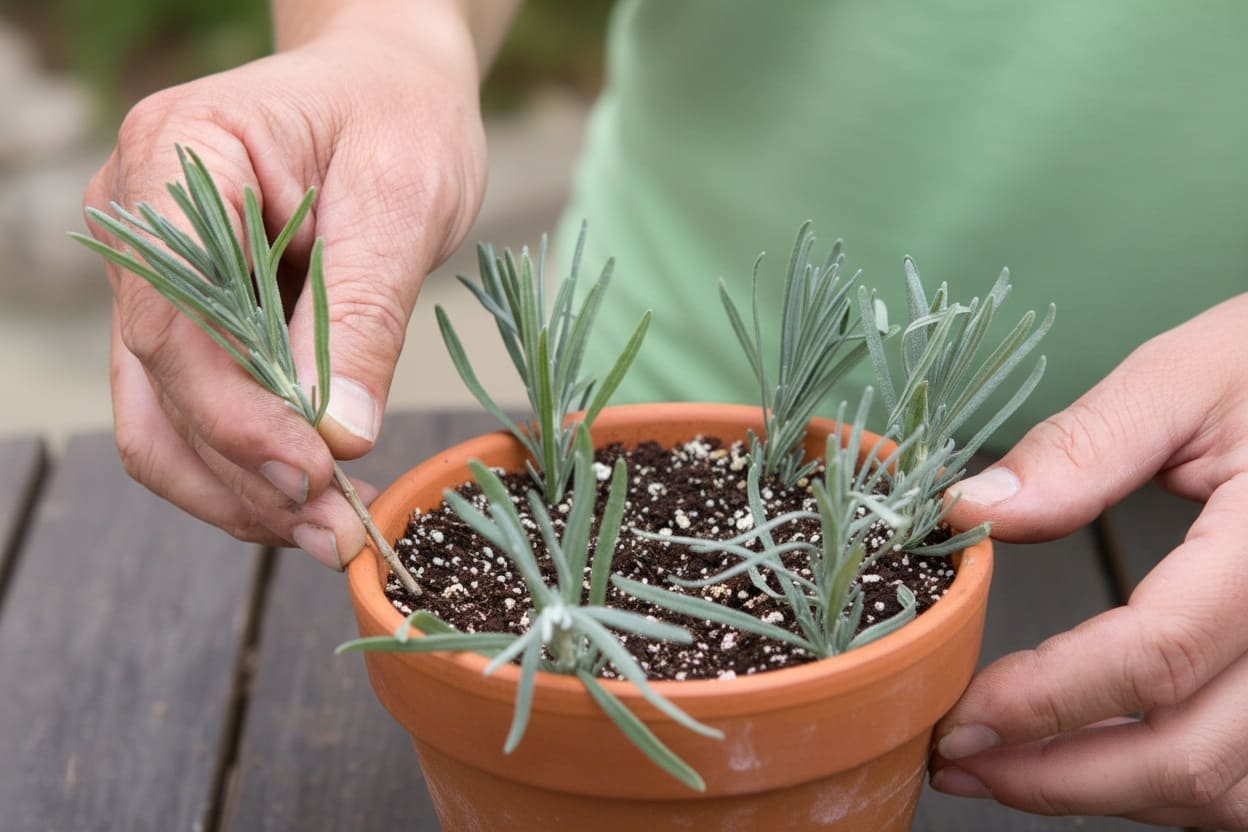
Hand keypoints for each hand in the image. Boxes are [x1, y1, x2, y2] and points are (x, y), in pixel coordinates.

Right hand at [83, 1, 488, 568]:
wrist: (391, 90)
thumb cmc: (400, 118)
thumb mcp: (402, 197)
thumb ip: (363, 311)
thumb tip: (338, 435)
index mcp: (177, 159)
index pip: (176, 318)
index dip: (235, 416)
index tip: (315, 473)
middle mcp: (139, 225)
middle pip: (159, 384)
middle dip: (244, 475)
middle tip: (337, 533)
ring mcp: (153, 278)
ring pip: (160, 420)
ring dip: (239, 492)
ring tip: (328, 531)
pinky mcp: (188, 320)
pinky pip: (194, 414)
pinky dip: (246, 468)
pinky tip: (310, 498)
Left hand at [933, 293, 1247, 828]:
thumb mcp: (1186, 376)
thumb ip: (1083, 447)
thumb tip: (972, 511)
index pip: (1159, 654)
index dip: (1048, 700)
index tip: (959, 714)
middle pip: (1193, 755)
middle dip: (1060, 778)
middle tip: (958, 760)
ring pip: (1229, 789)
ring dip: (1112, 795)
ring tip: (1008, 769)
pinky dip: (1174, 785)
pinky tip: (1099, 758)